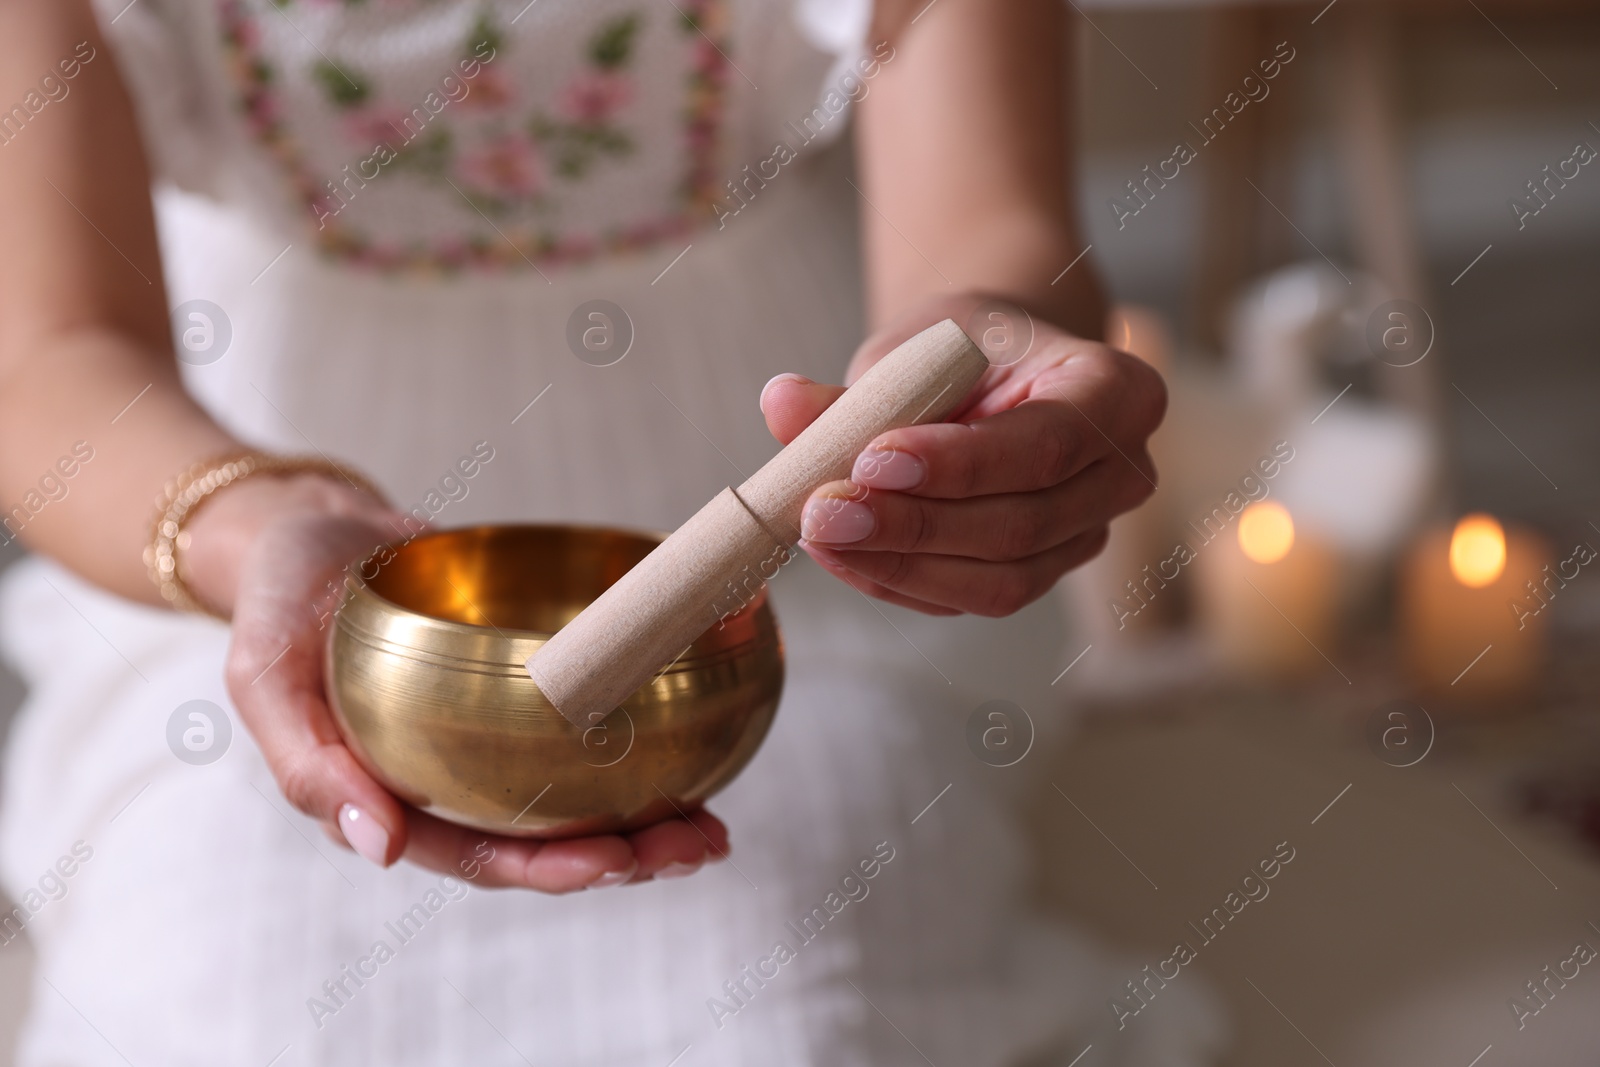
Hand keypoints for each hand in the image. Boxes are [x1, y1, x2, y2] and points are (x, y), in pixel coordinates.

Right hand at [191, 475, 727, 890]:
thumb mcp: (265, 676)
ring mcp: (495, 734)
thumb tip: (377, 849)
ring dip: (647, 816)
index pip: (482, 854)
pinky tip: (700, 739)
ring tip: (709, 824)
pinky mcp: (530, 684)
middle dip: (624, 855)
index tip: (614, 861)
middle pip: (549, 837)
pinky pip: (592, 719)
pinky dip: (646, 736)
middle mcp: (456, 778)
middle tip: (695, 845)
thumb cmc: (280, 602)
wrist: (315, 527)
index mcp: (397, 797)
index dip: (549, 868)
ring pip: (581, 793)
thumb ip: (308, 762)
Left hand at [761, 293, 1164, 615]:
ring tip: (819, 532)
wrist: (995, 370)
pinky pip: (970, 598)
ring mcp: (1086, 535)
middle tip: (822, 509)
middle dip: (913, 525)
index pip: (1045, 444)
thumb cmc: (966, 348)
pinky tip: (842, 555)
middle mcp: (1121, 473)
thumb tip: (781, 403)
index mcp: (1117, 391)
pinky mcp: (1040, 574)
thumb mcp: (917, 347)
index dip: (958, 465)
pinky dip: (899, 582)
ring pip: (999, 579)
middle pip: (1021, 524)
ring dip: (899, 564)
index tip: (874, 459)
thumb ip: (857, 389)